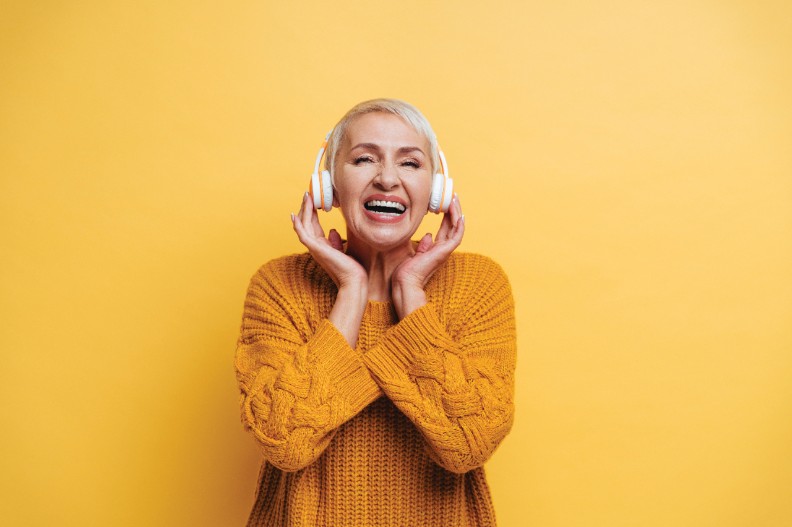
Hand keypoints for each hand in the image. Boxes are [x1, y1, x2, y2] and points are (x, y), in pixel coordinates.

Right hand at [291, 192, 366, 290]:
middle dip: (306, 208)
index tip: (313, 200)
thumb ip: (336, 241)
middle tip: (307, 194)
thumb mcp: (343, 250)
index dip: (311, 212)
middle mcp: (316, 246)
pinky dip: (298, 225)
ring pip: (304, 226)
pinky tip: (296, 215)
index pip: (313, 225)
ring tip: (306, 197)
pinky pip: (303, 234)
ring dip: (304, 210)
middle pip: (307, 223)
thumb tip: (332, 230)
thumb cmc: (351, 268)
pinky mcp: (316, 249)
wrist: (353, 281)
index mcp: (322, 245)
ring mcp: (314, 248)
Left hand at [391, 194, 464, 318]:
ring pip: (457, 228)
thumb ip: (423, 244)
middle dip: (454, 210)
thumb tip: (428, 235)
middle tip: (453, 196)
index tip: (445, 203)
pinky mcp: (444, 251)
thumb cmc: (406, 271)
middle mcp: (443, 248)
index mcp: (436, 248)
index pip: (445, 228)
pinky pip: (456, 235)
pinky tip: (459, 214)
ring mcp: (445, 250)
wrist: (405, 282)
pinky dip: (459, 225)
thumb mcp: (414, 252)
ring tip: (454, 199)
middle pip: (453, 225)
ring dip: (457, 213)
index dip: (447, 215)